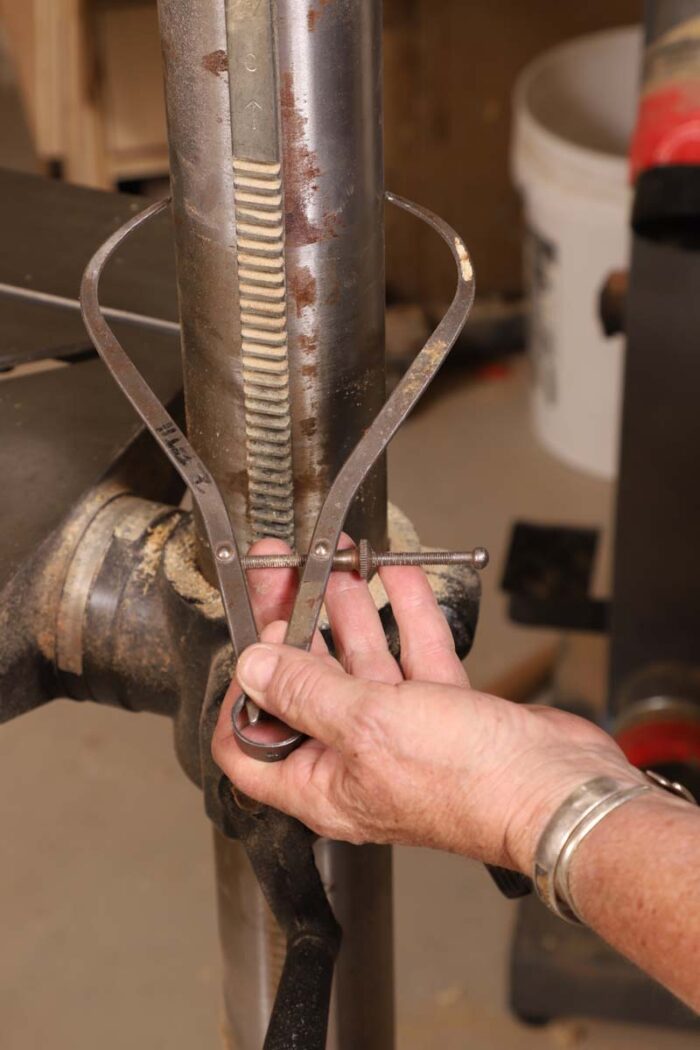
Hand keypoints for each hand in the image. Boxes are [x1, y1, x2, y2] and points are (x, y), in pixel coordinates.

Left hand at [213, 538, 641, 872]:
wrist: (557, 790)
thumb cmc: (468, 782)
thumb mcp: (365, 725)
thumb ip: (303, 690)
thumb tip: (253, 667)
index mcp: (320, 784)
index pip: (249, 745)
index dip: (240, 695)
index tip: (250, 644)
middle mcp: (354, 761)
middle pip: (305, 686)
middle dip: (294, 625)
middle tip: (284, 572)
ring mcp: (401, 734)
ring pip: (362, 663)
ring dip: (349, 611)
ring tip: (337, 564)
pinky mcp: (443, 711)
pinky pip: (413, 655)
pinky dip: (404, 614)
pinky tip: (397, 576)